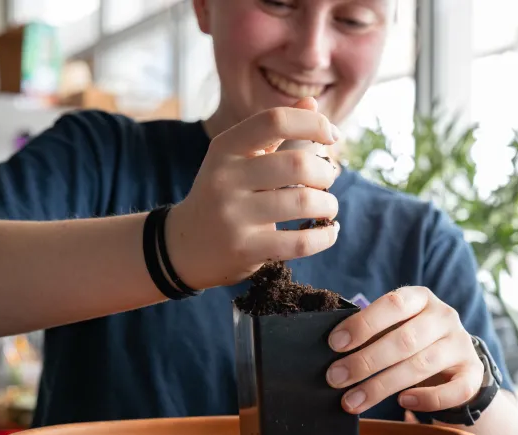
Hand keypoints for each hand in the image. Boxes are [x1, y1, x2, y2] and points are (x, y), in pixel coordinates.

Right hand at [166, 97, 341, 289]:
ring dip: (329, 205)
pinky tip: (329, 231)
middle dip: (326, 172)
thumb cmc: (224, 194)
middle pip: (297, 164)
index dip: (313, 123)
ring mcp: (233, 215)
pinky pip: (299, 242)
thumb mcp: (239, 157)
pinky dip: (325, 236)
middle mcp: (226, 178)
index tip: (332, 135)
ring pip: (303, 202)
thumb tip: (311, 103)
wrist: (185, 245)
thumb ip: (274, 131)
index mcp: (225, 147)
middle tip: (329, 180)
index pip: (274, 120)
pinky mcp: (245, 249)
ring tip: (328, 207)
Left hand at [325, 287, 484, 414]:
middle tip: (335, 378)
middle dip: (365, 361)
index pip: (393, 304)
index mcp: (421, 298)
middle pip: (404, 339)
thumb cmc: (412, 343)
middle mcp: (444, 317)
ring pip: (421, 365)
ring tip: (352, 400)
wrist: (456, 363)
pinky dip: (427, 399)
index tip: (334, 344)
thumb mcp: (394, 328)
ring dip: (382, 386)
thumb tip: (331, 355)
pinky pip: (453, 390)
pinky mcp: (473, 373)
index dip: (363, 324)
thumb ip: (370, 334)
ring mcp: (461, 345)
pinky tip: (403, 403)